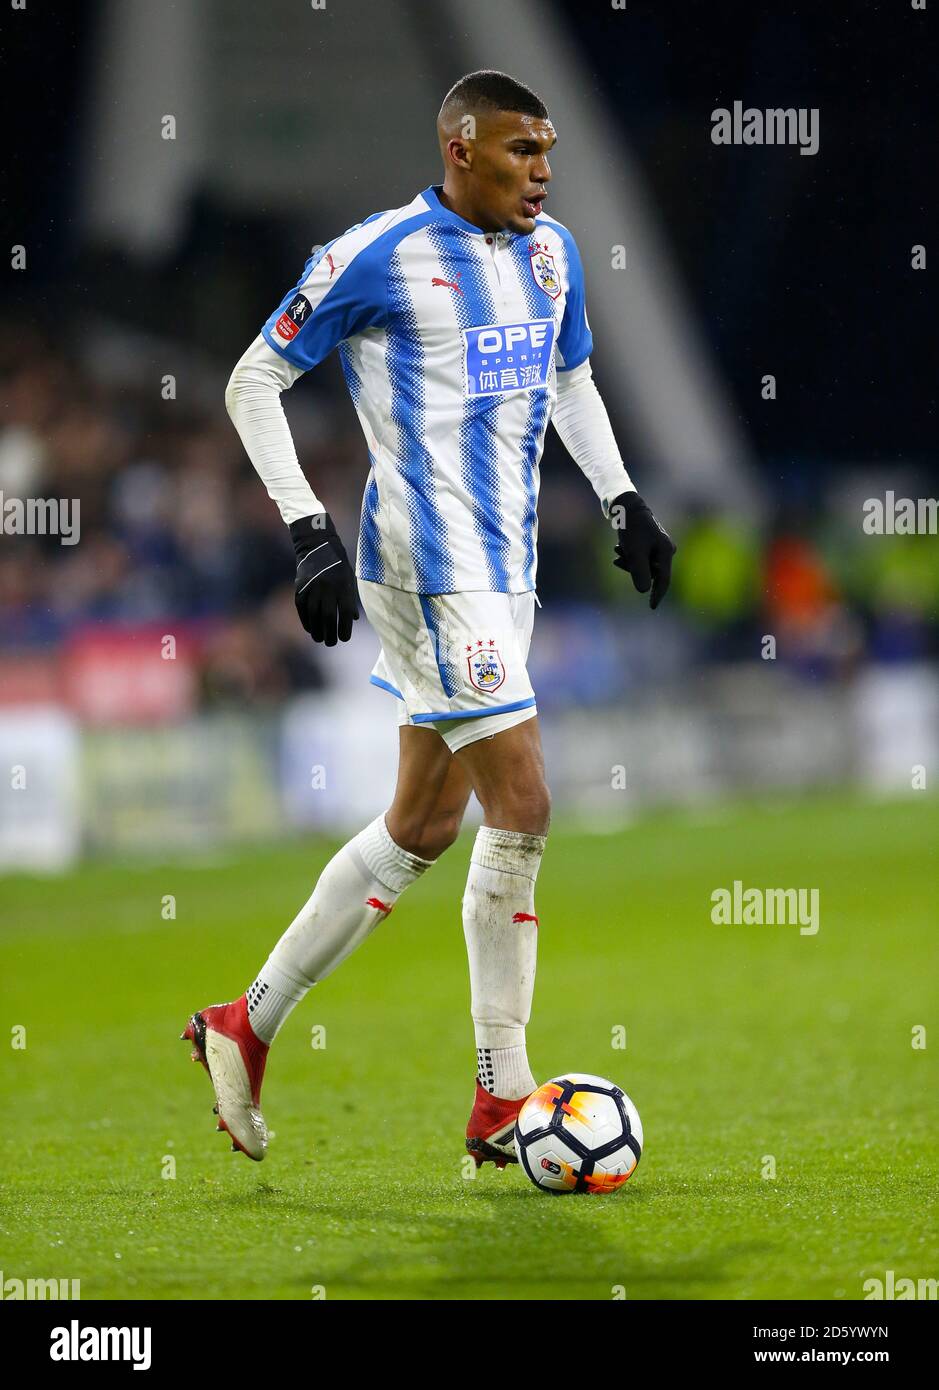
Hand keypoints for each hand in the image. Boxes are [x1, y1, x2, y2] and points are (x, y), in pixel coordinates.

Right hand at [289, 512, 358, 645]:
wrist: (316, 544)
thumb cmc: (338, 563)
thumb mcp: (349, 577)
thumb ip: (351, 597)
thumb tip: (354, 619)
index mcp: (343, 585)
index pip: (345, 612)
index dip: (345, 628)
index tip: (344, 638)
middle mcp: (328, 587)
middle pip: (329, 617)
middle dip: (330, 633)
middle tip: (331, 643)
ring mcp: (312, 587)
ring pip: (314, 615)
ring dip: (317, 630)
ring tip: (321, 639)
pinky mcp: (300, 587)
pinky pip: (302, 609)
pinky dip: (306, 621)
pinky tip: (310, 629)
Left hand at [610, 491, 676, 609]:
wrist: (626, 506)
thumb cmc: (632, 529)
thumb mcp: (634, 552)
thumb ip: (639, 572)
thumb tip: (644, 591)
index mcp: (666, 552)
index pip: (664, 580)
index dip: (658, 595)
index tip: (652, 608)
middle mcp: (665, 550)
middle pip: (650, 572)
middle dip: (632, 569)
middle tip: (618, 560)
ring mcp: (658, 547)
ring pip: (643, 565)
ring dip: (628, 562)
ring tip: (617, 551)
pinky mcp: (650, 543)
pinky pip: (640, 557)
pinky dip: (629, 556)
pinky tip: (618, 549)